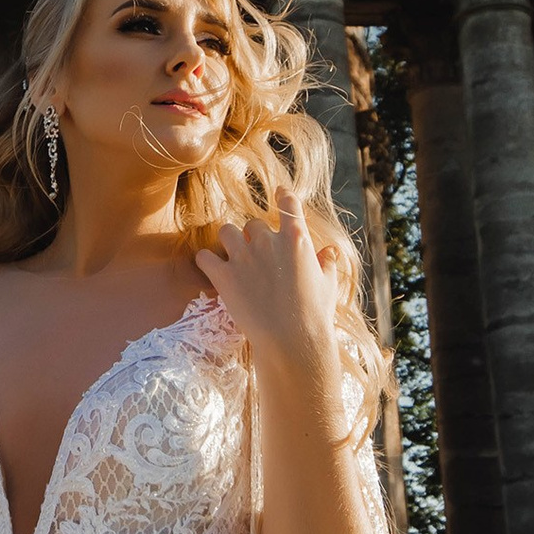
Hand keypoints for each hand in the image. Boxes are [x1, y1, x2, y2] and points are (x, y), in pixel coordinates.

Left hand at [193, 188, 340, 364]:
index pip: (288, 204)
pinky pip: (204, 256)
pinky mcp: (223, 276)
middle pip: (253, 224)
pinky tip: (212, 268)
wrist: (292, 342)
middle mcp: (267, 241)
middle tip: (257, 255)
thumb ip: (327, 263)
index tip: (279, 191)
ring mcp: (243, 257)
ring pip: (226, 231)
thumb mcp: (328, 285)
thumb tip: (329, 251)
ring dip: (230, 241)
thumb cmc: (315, 315)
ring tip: (232, 257)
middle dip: (254, 236)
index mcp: (296, 239)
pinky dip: (207, 260)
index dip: (283, 195)